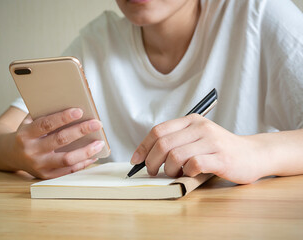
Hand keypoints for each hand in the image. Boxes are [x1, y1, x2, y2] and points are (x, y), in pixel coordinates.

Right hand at [10, 108, 104, 178]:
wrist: (11, 155)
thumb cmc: (27, 134)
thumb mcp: (30, 122)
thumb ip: (46, 115)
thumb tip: (75, 108)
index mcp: (26, 134)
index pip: (46, 124)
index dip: (63, 117)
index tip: (80, 111)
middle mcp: (32, 151)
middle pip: (60, 140)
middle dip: (81, 131)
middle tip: (96, 123)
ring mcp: (39, 166)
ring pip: (67, 159)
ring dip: (86, 151)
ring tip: (99, 143)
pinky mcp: (47, 176)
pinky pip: (68, 170)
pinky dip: (83, 163)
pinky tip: (93, 155)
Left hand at [131, 114, 267, 183]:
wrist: (252, 154)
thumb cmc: (219, 149)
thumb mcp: (197, 136)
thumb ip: (176, 140)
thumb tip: (146, 155)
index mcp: (191, 120)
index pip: (158, 130)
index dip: (143, 146)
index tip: (136, 160)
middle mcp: (200, 127)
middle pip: (163, 144)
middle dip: (151, 162)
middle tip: (153, 171)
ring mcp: (211, 141)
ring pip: (175, 156)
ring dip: (169, 169)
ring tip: (175, 173)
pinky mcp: (220, 158)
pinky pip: (193, 165)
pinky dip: (186, 173)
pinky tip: (191, 173)